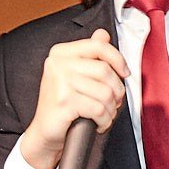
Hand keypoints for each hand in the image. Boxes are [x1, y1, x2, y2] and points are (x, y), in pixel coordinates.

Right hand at [17, 30, 129, 168]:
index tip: (124, 73)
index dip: (118, 59)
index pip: (99, 46)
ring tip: (103, 115)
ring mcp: (59, 82)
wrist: (45, 134)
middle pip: (105, 71)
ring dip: (111, 109)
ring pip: (105, 92)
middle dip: (117, 91)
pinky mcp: (64, 101)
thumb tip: (103, 34)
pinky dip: (104, 120)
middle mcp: (57, 64)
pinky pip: (99, 109)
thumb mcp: (75, 75)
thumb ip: (90, 54)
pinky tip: (97, 123)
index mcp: (61, 53)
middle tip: (112, 103)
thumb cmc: (63, 106)